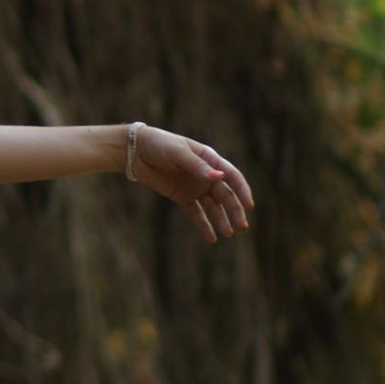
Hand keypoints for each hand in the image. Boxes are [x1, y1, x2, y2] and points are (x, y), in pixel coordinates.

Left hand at [128, 125, 252, 239]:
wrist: (135, 151)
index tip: (249, 205)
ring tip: (228, 233)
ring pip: (213, 206)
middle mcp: (205, 174)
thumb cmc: (159, 144)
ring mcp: (195, 187)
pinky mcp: (182, 197)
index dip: (242, 190)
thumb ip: (197, 166)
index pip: (232, 176)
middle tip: (241, 226)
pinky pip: (196, 213)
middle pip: (225, 194)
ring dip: (222, 220)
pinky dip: (204, 225)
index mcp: (209, 159)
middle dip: (235, 210)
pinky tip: (212, 239)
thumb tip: (219, 177)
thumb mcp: (179, 153)